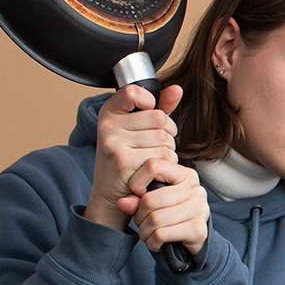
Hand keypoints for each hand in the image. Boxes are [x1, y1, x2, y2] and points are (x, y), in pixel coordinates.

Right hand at [86, 85, 207, 256]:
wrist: (111, 196)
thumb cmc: (128, 160)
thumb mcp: (137, 130)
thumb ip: (158, 108)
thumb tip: (177, 89)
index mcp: (109, 112)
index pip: (134, 92)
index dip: (150, 102)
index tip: (149, 113)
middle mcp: (108, 125)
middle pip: (160, 119)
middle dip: (168, 134)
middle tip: (156, 146)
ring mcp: (114, 144)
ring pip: (164, 139)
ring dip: (169, 152)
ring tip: (153, 160)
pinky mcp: (124, 162)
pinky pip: (162, 157)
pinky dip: (165, 165)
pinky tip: (153, 171)